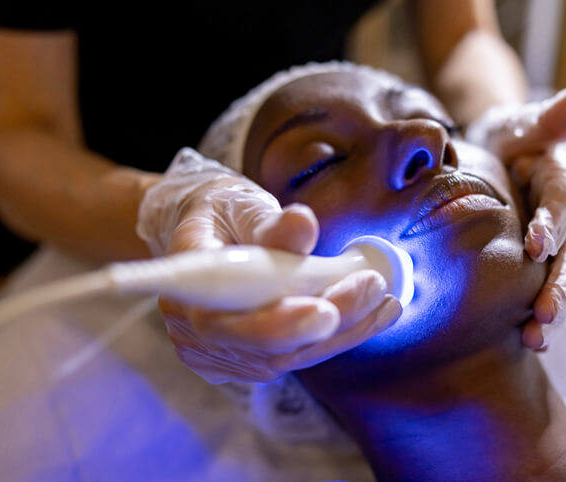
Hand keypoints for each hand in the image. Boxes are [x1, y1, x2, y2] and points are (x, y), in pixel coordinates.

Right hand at [137, 148, 400, 382]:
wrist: (204, 233)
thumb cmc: (222, 214)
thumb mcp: (242, 204)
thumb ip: (271, 223)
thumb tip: (302, 223)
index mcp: (182, 287)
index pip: (221, 321)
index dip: (274, 324)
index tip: (324, 310)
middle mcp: (192, 332)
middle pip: (263, 347)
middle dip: (329, 324)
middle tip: (373, 289)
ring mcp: (215, 354)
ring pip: (286, 358)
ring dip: (343, 331)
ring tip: (384, 299)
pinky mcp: (242, 361)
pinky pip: (294, 357)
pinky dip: (337, 336)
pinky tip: (372, 313)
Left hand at [467, 76, 565, 349]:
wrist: (496, 160)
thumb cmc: (511, 137)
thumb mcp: (528, 121)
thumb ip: (557, 113)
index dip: (555, 222)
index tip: (537, 244)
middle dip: (561, 286)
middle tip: (543, 315)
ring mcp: (561, 247)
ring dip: (554, 312)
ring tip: (535, 340)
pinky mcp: (544, 268)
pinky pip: (548, 293)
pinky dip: (541, 318)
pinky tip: (527, 343)